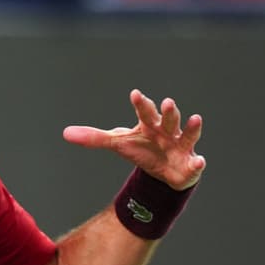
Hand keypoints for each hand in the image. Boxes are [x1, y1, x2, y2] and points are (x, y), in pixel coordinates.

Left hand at [63, 89, 205, 190]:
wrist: (162, 170)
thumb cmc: (142, 149)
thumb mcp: (118, 143)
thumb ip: (94, 138)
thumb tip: (65, 133)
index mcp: (149, 125)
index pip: (144, 112)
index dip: (141, 104)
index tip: (135, 94)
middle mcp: (167, 132)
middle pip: (167, 119)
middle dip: (168, 112)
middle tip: (166, 102)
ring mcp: (180, 146)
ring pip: (187, 135)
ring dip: (191, 127)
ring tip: (195, 118)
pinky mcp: (189, 164)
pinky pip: (196, 164)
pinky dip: (198, 163)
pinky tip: (199, 161)